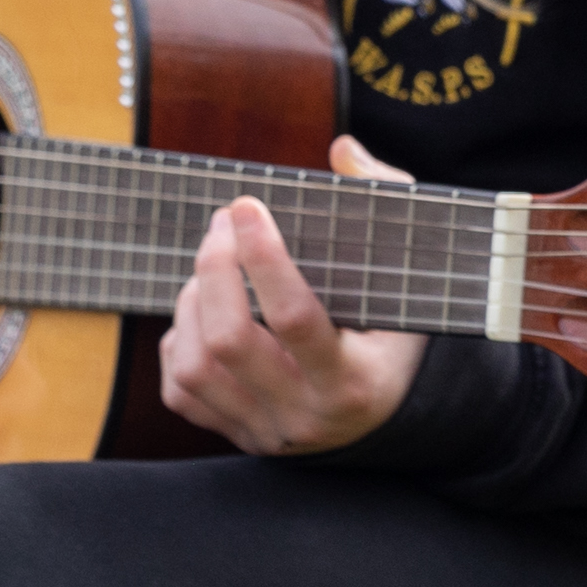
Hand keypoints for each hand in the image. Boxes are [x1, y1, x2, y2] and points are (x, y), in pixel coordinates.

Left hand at [155, 137, 428, 455]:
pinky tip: (201, 316)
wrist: (386, 419)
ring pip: (196, 367)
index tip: (247, 206)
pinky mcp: (236, 435)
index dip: (264, 257)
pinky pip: (180, 391)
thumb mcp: (408, 277)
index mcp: (355, 378)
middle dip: (214, 270)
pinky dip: (178, 343)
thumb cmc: (395, 336)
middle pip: (231, 340)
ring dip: (191, 304)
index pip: (295, 318)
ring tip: (210, 271)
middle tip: (223, 225)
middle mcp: (306, 413)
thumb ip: (384, 204)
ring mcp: (266, 430)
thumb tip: (342, 151)